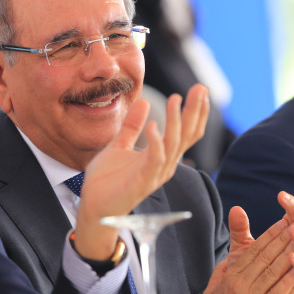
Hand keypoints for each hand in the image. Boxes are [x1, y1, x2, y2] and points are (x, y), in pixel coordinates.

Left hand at [72, 84, 209, 259]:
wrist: (93, 205)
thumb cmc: (107, 180)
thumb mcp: (119, 145)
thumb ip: (132, 125)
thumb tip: (144, 102)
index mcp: (161, 156)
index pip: (186, 132)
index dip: (194, 111)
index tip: (200, 89)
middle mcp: (164, 164)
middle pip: (186, 135)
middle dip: (194, 111)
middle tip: (200, 88)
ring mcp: (155, 174)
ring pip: (173, 144)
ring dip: (176, 121)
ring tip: (175, 98)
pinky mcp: (143, 182)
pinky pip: (154, 160)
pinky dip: (156, 142)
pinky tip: (154, 125)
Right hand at [196, 192, 293, 293]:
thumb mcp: (221, 274)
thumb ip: (235, 247)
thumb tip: (237, 211)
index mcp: (232, 274)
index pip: (255, 249)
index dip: (271, 233)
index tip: (284, 220)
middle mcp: (241, 283)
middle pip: (265, 256)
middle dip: (283, 238)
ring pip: (272, 271)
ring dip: (288, 253)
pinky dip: (286, 281)